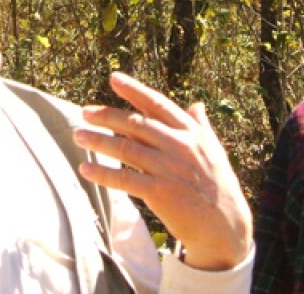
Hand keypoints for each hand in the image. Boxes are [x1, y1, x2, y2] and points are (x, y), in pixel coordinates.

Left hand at [72, 72, 253, 270]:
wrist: (225, 225)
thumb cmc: (218, 186)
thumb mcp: (214, 150)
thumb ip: (201, 126)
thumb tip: (197, 105)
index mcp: (192, 132)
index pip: (158, 104)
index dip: (134, 90)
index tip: (114, 78)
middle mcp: (180, 146)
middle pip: (136, 124)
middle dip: (107, 116)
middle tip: (84, 112)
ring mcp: (169, 168)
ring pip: (126, 148)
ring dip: (98, 141)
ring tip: (79, 136)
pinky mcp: (159, 192)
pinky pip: (124, 179)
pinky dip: (103, 173)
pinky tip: (86, 169)